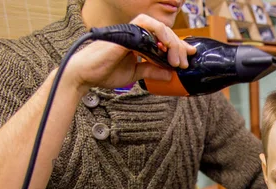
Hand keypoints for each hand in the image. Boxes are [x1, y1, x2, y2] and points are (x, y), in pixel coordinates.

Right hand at [65, 14, 196, 93]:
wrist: (85, 74)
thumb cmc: (104, 71)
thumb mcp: (135, 74)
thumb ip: (152, 71)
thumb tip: (170, 74)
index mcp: (138, 42)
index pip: (163, 40)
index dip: (179, 47)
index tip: (190, 56)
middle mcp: (136, 34)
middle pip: (165, 33)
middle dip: (179, 47)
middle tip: (185, 63)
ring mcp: (131, 32)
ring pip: (158, 27)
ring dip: (172, 42)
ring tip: (177, 61)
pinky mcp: (125, 33)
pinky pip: (145, 26)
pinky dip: (159, 35)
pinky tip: (165, 50)